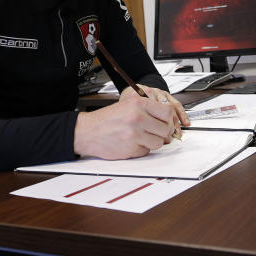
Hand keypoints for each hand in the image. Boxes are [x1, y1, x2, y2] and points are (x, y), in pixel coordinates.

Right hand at [73, 86, 188, 159]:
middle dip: (162, 132)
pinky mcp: (131, 148)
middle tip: (153, 131)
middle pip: (166, 128)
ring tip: (140, 137)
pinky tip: (131, 143)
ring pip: (158, 142)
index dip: (168, 118)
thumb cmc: (106, 119)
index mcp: (138, 103)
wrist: (87, 132)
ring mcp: (135, 134)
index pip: (167, 111)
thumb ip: (148, 109)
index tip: (165, 121)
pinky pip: (147, 151)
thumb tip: (168, 119)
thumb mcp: (127, 105)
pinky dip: (141, 149)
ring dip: (152, 142)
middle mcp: (138, 117)